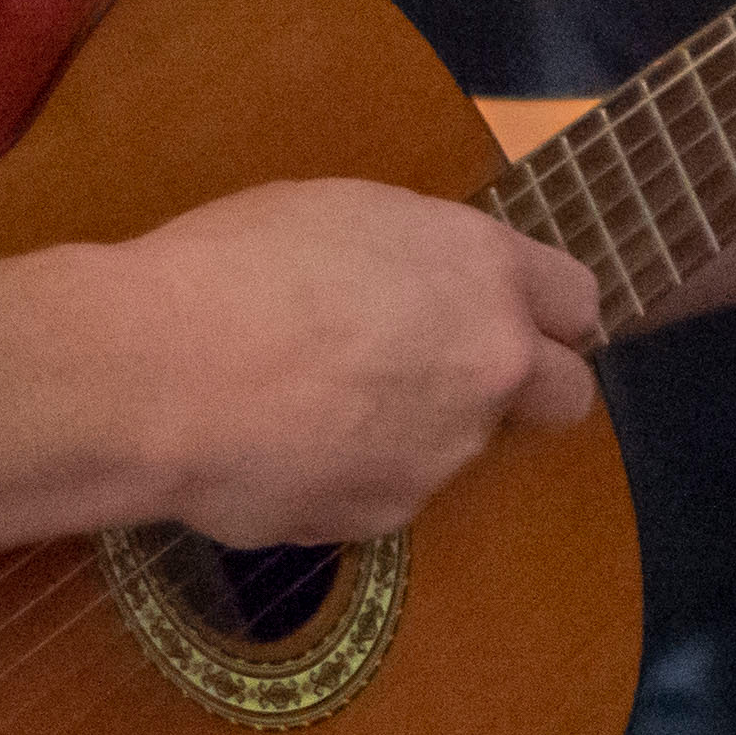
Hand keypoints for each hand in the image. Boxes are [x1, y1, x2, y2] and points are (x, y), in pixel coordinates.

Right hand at [107, 179, 601, 548]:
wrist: (158, 372)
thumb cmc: (234, 263)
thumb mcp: (346, 218)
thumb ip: (421, 264)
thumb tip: (428, 298)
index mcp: (485, 270)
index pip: (577, 301)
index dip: (544, 313)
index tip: (509, 318)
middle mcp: (489, 365)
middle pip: (565, 394)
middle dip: (525, 389)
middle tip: (447, 376)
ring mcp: (444, 450)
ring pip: (461, 446)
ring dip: (419, 431)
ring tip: (316, 405)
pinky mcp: (387, 516)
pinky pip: (386, 492)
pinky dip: (351, 476)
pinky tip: (281, 449)